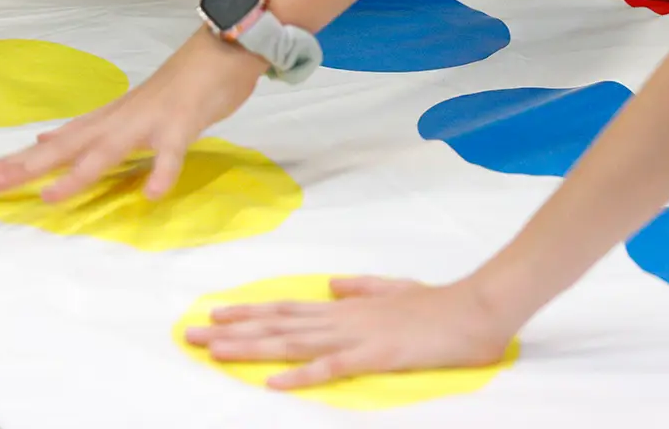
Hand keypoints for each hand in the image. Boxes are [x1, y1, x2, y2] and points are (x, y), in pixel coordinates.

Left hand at [0, 31, 265, 200]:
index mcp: (108, 119)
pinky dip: (162, 171)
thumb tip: (46, 140)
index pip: (55, 142)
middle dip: (27, 165)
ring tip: (51, 198)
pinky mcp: (183, 122)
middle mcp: (120, 119)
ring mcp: (150, 120)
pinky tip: (153, 194)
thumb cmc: (181, 82)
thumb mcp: (128, 108)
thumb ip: (90, 128)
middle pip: (67, 146)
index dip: (17, 158)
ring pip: (108, 149)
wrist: (224, 46)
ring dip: (79, 173)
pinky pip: (172, 151)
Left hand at [184, 276, 518, 389]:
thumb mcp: (394, 289)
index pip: (287, 309)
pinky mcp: (377, 354)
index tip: (213, 315)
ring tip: (216, 352)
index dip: (248, 312)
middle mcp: (343, 318)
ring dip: (252, 348)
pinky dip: (301, 374)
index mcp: (347, 306)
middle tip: (191, 335)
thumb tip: (331, 285)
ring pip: (294, 342)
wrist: (477, 308)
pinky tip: (274, 382)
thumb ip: (361, 288)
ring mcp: (358, 336)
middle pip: (278, 324)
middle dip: (233, 330)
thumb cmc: (439, 304)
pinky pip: (333, 367)